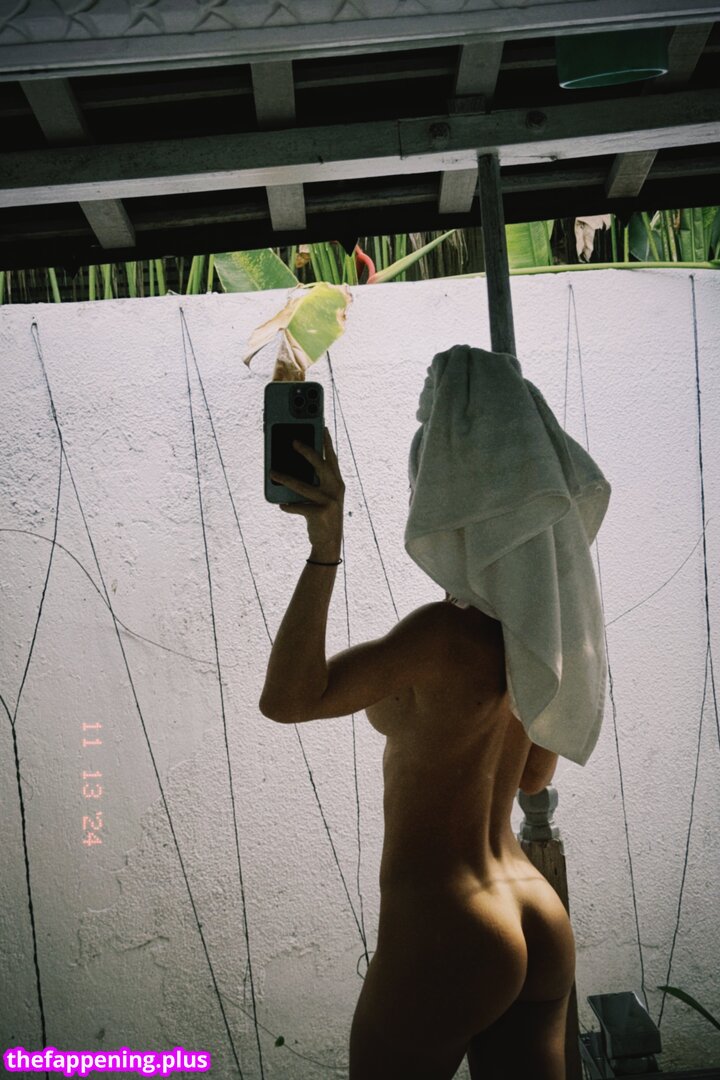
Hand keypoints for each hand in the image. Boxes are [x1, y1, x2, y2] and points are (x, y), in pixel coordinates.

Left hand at [270, 427, 344, 557]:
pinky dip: (288, 506)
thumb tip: (290, 470)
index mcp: (337, 483)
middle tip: (293, 441)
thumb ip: (314, 483)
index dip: (327, 442)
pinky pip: (298, 506)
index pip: (332, 458)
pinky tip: (282, 505)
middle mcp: (336, 489)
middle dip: (307, 451)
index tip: (321, 426)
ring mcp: (330, 501)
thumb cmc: (321, 517)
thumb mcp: (322, 498)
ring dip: (286, 479)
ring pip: (303, 486)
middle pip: (320, 465)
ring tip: (272, 473)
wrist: (328, 543)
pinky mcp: (321, 513)